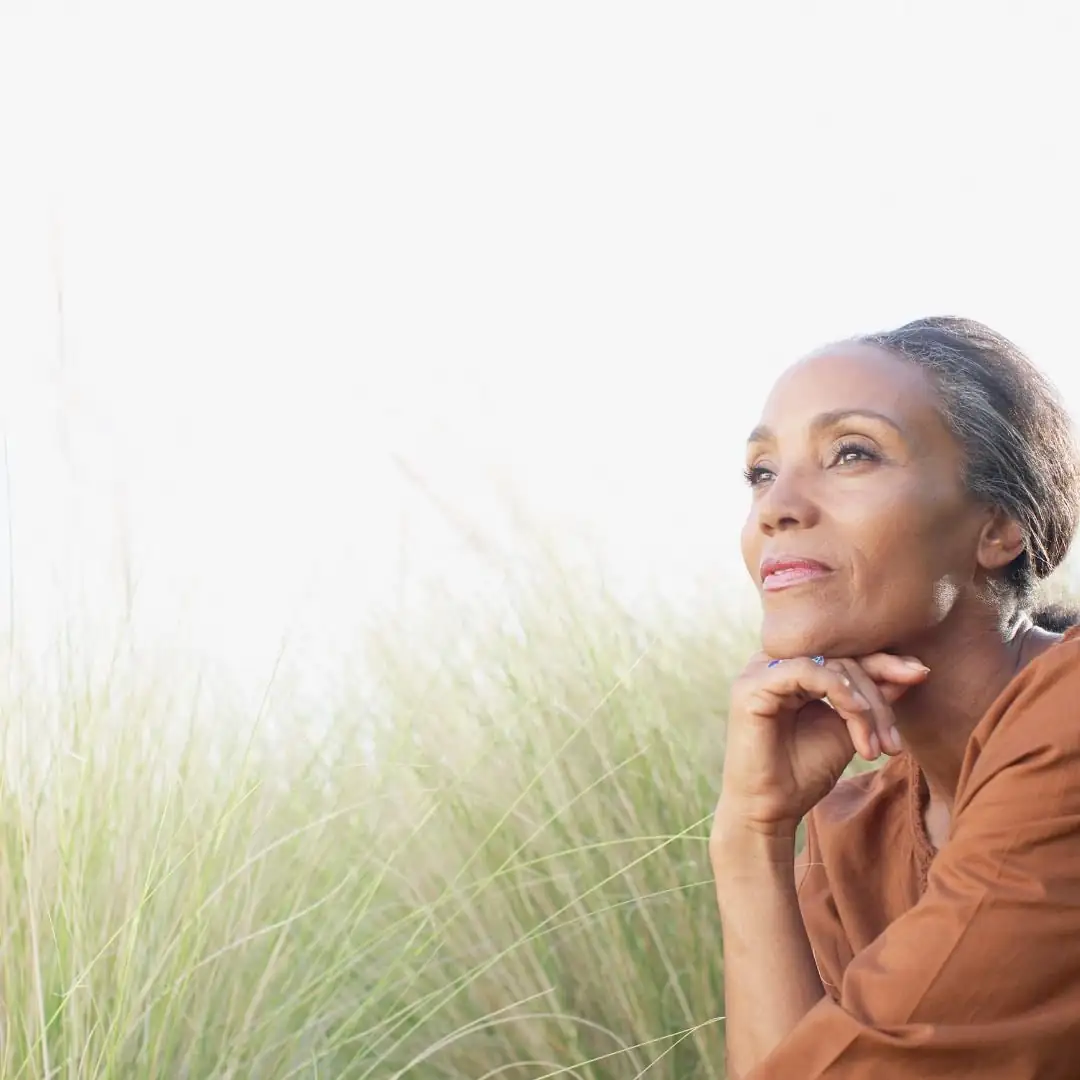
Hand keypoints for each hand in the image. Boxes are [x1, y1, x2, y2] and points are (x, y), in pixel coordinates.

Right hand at [712, 652, 929, 843]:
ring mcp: (759, 672)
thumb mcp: (849, 730)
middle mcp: (772, 663)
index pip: (843, 653)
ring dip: (863, 702)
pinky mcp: (752, 686)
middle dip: (877, 697)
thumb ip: (871, 700)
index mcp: (791, 669)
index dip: (883, 662)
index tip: (920, 674)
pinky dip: (839, 690)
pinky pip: (807, 671)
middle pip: (840, 658)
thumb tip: (913, 670)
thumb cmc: (803, 772)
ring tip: (877, 745)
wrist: (770, 810)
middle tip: (894, 742)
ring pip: (829, 664)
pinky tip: (857, 716)